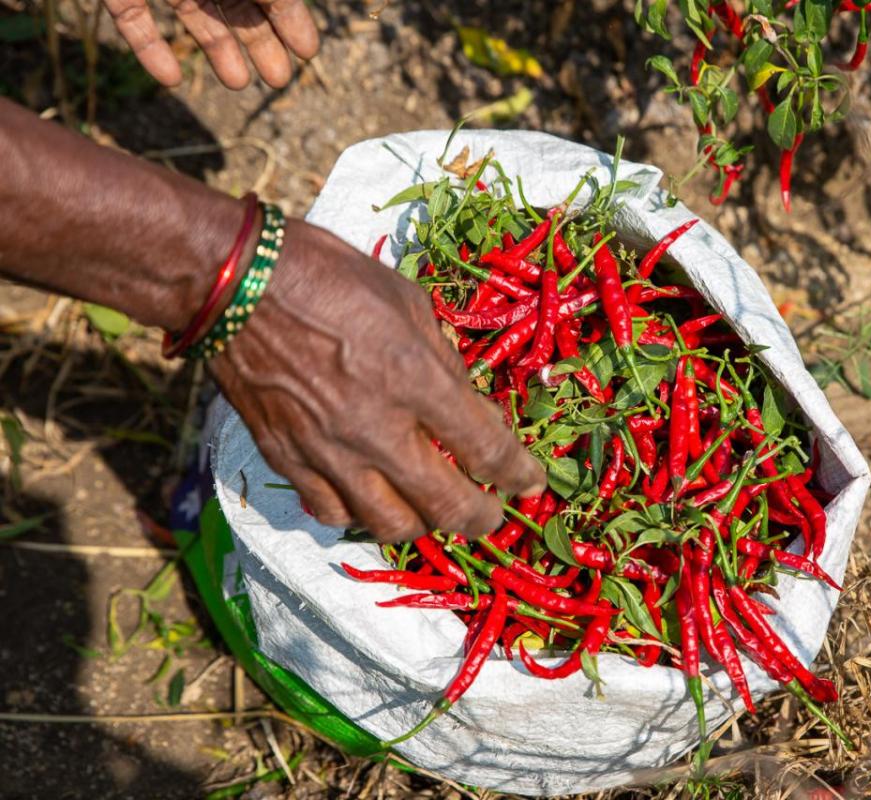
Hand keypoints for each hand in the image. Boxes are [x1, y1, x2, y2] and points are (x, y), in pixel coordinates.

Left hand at [102, 0, 318, 89]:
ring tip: (236, 84)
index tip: (308, 54)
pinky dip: (149, 50)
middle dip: (260, 42)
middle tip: (278, 80)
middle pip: (236, 3)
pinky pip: (134, 19)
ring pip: (192, 15)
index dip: (291, 19)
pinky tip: (171, 80)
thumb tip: (287, 3)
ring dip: (216, 50)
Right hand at [209, 221, 546, 541]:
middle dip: (482, 518)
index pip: (486, 449)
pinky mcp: (287, 460)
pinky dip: (360, 513)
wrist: (233, 284)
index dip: (517, 474)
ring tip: (431, 511)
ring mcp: (329, 452)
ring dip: (423, 524)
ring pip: (390, 525)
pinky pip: (333, 512)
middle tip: (492, 516)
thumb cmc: (328, 276)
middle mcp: (377, 429)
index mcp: (415, 380)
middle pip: (446, 506)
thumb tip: (463, 398)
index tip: (530, 482)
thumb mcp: (408, 301)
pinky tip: (369, 497)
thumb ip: (441, 358)